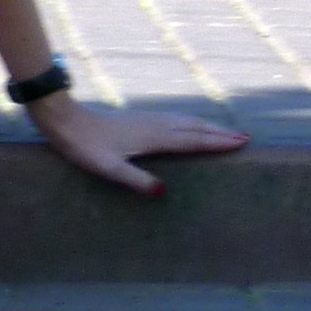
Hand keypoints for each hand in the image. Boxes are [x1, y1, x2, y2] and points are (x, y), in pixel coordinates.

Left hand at [27, 90, 246, 197]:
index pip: (192, 140)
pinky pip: (174, 118)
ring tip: (225, 131)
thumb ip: (136, 180)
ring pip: (185, 120)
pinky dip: (190, 121)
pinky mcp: (139, 118)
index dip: (216, 143)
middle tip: (244, 138)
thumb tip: (164, 192)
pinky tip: (188, 124)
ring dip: (207, 125)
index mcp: (153, 137)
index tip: (240, 144)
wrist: (66, 120)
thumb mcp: (108, 168)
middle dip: (219, 133)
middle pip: (194, 128)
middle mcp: (155, 124)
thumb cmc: (85, 147)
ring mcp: (147, 119)